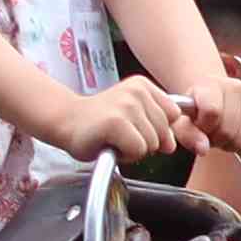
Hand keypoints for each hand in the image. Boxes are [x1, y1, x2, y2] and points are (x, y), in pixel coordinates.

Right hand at [57, 78, 191, 162]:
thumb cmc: (101, 124)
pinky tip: (110, 144)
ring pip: (152, 143)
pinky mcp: (116, 122)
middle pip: (164, 132)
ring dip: (134, 149)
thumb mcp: (135, 118)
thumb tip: (170, 145)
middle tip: (121, 134)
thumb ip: (158, 126)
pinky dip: (125, 155)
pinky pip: (138, 150)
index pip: (174, 115)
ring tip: (114, 138)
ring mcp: (126, 105)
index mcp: (144, 86)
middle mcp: (137, 91)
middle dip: (145, 141)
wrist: (67, 122)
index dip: (157, 129)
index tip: (134, 126)